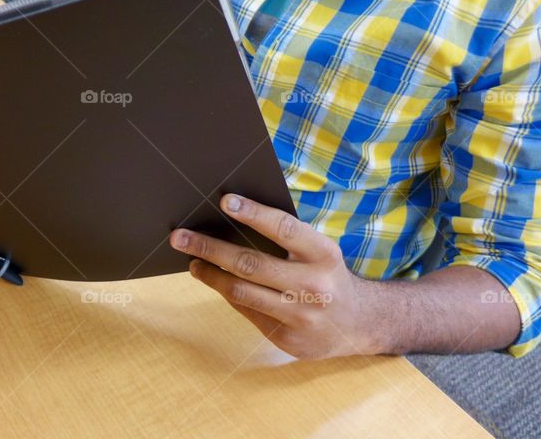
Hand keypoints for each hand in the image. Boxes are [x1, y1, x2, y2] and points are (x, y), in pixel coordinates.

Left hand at [170, 194, 382, 359]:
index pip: (284, 228)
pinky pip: (247, 311)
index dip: (254, 213)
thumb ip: (286, 239)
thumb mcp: (318, 252)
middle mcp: (314, 286)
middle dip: (209, 247)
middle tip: (180, 236)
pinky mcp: (287, 338)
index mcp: (324, 254)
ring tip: (192, 261)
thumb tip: (231, 219)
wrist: (360, 324)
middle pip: (251, 263)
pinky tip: (215, 281)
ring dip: (210, 274)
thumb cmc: (326, 275)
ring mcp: (301, 316)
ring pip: (242, 292)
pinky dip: (228, 293)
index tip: (225, 201)